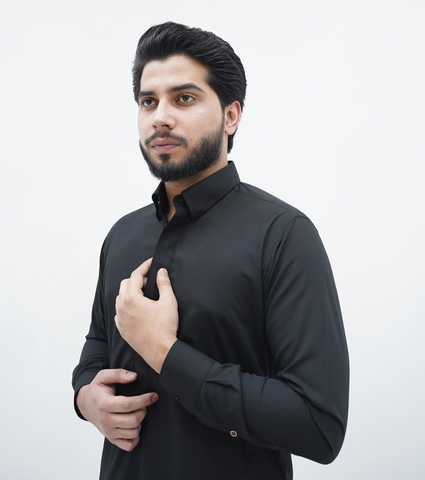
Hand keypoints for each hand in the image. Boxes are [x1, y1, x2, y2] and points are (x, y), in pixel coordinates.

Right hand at [76, 369, 157, 451]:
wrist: (86, 405)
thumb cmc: (97, 390)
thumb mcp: (103, 376)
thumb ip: (119, 374)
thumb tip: (134, 376)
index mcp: (104, 404)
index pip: (127, 405)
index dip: (143, 400)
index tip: (154, 396)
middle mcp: (105, 420)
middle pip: (133, 420)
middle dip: (144, 410)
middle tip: (144, 404)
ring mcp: (109, 431)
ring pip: (133, 432)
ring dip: (140, 422)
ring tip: (138, 412)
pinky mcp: (112, 439)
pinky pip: (129, 445)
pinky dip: (136, 437)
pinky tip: (134, 425)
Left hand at [115, 258, 177, 372]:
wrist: (160, 351)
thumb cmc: (164, 328)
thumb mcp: (168, 302)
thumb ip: (164, 284)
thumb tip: (161, 272)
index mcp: (131, 298)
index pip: (135, 275)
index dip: (144, 266)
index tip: (151, 263)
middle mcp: (122, 307)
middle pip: (125, 284)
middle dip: (137, 279)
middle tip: (150, 281)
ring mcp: (120, 319)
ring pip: (120, 298)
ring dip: (130, 292)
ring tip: (144, 295)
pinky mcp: (121, 328)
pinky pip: (119, 311)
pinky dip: (126, 306)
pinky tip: (138, 309)